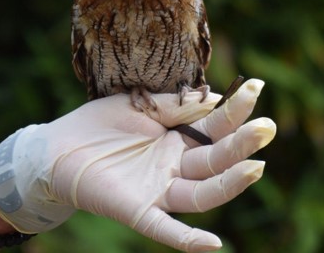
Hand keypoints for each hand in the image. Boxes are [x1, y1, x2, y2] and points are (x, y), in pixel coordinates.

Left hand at [0, 79, 275, 251]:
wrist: (57, 146)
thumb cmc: (100, 124)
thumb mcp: (142, 105)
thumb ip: (176, 105)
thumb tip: (216, 97)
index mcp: (178, 140)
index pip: (216, 127)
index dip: (236, 110)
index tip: (256, 86)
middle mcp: (175, 167)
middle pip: (217, 159)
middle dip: (243, 144)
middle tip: (267, 127)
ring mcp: (159, 190)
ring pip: (203, 193)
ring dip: (230, 183)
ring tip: (256, 166)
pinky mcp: (138, 210)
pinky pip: (166, 230)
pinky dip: (188, 241)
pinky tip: (213, 245)